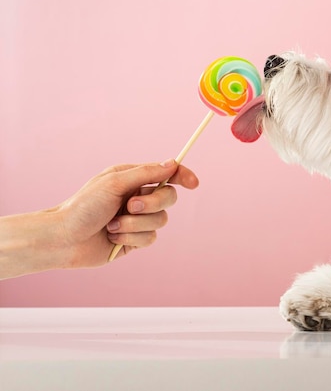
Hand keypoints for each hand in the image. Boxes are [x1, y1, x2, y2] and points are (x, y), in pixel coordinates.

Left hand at [53, 159, 198, 266]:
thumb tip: (172, 164)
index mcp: (133, 179)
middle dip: (151, 204)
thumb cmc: (83, 207)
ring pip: (161, 221)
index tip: (193, 184)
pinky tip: (113, 238)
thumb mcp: (114, 183)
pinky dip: (131, 238)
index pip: (167, 174)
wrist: (64, 239)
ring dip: (135, 224)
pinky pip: (150, 238)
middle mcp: (138, 197)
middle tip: (130, 206)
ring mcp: (138, 219)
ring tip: (113, 226)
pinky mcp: (135, 239)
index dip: (183, 176)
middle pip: (169, 198)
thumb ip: (146, 173)